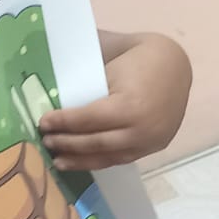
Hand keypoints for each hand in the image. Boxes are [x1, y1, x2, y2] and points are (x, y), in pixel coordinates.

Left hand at [40, 32, 191, 171]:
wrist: (175, 64)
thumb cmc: (137, 58)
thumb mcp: (108, 64)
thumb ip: (84, 84)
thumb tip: (50, 94)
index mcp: (129, 106)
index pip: (88, 120)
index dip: (62, 123)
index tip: (43, 123)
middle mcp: (142, 129)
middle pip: (96, 143)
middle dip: (67, 144)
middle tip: (46, 142)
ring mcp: (150, 141)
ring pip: (109, 157)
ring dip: (81, 160)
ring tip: (59, 161)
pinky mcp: (155, 146)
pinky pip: (123, 158)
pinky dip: (101, 160)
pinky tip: (83, 160)